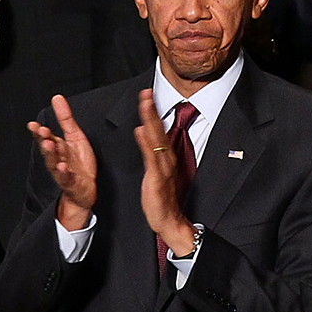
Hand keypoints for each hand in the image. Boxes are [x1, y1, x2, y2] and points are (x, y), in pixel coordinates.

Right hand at [29, 95, 96, 228]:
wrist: (85, 189)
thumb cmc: (79, 163)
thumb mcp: (75, 136)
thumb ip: (65, 118)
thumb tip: (57, 98)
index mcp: (58, 147)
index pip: (45, 138)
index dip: (38, 132)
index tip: (33, 125)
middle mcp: (58, 159)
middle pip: (48, 150)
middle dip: (44, 140)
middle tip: (42, 131)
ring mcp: (63, 172)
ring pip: (54, 163)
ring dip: (51, 154)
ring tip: (49, 145)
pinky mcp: (71, 183)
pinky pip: (66, 178)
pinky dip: (63, 173)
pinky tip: (63, 167)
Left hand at [133, 90, 194, 254]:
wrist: (170, 220)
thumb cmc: (162, 198)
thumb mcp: (155, 171)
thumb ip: (150, 151)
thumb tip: (143, 130)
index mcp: (165, 157)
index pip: (158, 130)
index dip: (152, 112)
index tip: (147, 95)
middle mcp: (166, 159)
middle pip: (158, 129)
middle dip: (152, 109)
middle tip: (146, 92)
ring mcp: (162, 168)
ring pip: (156, 139)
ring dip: (151, 120)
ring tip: (145, 103)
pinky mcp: (156, 178)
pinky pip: (151, 158)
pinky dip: (147, 143)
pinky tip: (141, 131)